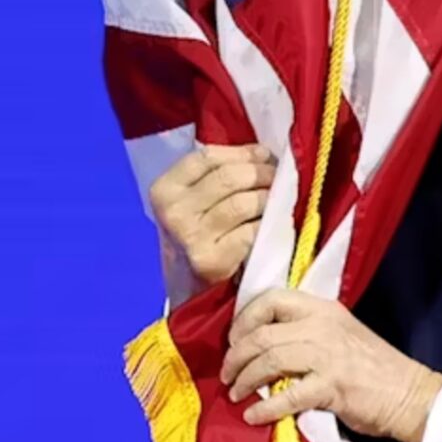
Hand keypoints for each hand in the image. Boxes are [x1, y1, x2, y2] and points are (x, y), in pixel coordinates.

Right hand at [146, 144, 274, 285]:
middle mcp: (173, 211)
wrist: (188, 288)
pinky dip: (267, 224)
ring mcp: (191, 237)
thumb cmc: (196, 236)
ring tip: (277, 199)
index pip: (208, 157)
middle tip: (278, 177)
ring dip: (268, 198)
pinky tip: (271, 224)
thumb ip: (215, 174)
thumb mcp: (191, 201)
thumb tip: (262, 153)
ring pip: (244, 202)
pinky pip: (252, 230)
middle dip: (262, 173)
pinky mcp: (212, 260)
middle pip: (229, 177)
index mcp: (163, 189)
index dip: (242, 152)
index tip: (265, 155)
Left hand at [223, 289, 441, 441]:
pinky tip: (254, 415)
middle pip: (263, 333)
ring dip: (245, 379)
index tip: (234, 340)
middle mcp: (322, 325)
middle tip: (227, 374)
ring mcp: (327, 355)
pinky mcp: (332, 386)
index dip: (245, 319)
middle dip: (236, 355)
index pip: (272, 299)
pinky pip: (286, 395)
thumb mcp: (340, 336)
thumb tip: (263, 349)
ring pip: (269, 359)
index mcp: (323, 309)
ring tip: (236, 394)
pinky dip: (265, 407)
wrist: (413, 396)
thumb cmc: (375, 369)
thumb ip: (306, 334)